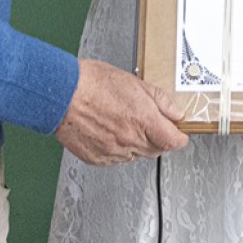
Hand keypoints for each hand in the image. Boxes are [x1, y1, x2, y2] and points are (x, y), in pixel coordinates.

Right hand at [53, 60, 188, 165]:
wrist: (61, 94)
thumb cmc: (92, 83)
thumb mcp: (134, 82)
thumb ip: (159, 99)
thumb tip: (175, 111)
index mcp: (143, 119)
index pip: (173, 141)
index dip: (180, 138)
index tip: (181, 135)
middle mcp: (129, 139)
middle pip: (156, 150)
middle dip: (159, 139)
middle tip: (153, 126)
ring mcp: (113, 151)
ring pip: (136, 155)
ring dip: (137, 144)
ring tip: (125, 124)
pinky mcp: (97, 158)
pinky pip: (116, 159)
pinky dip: (118, 150)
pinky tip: (111, 133)